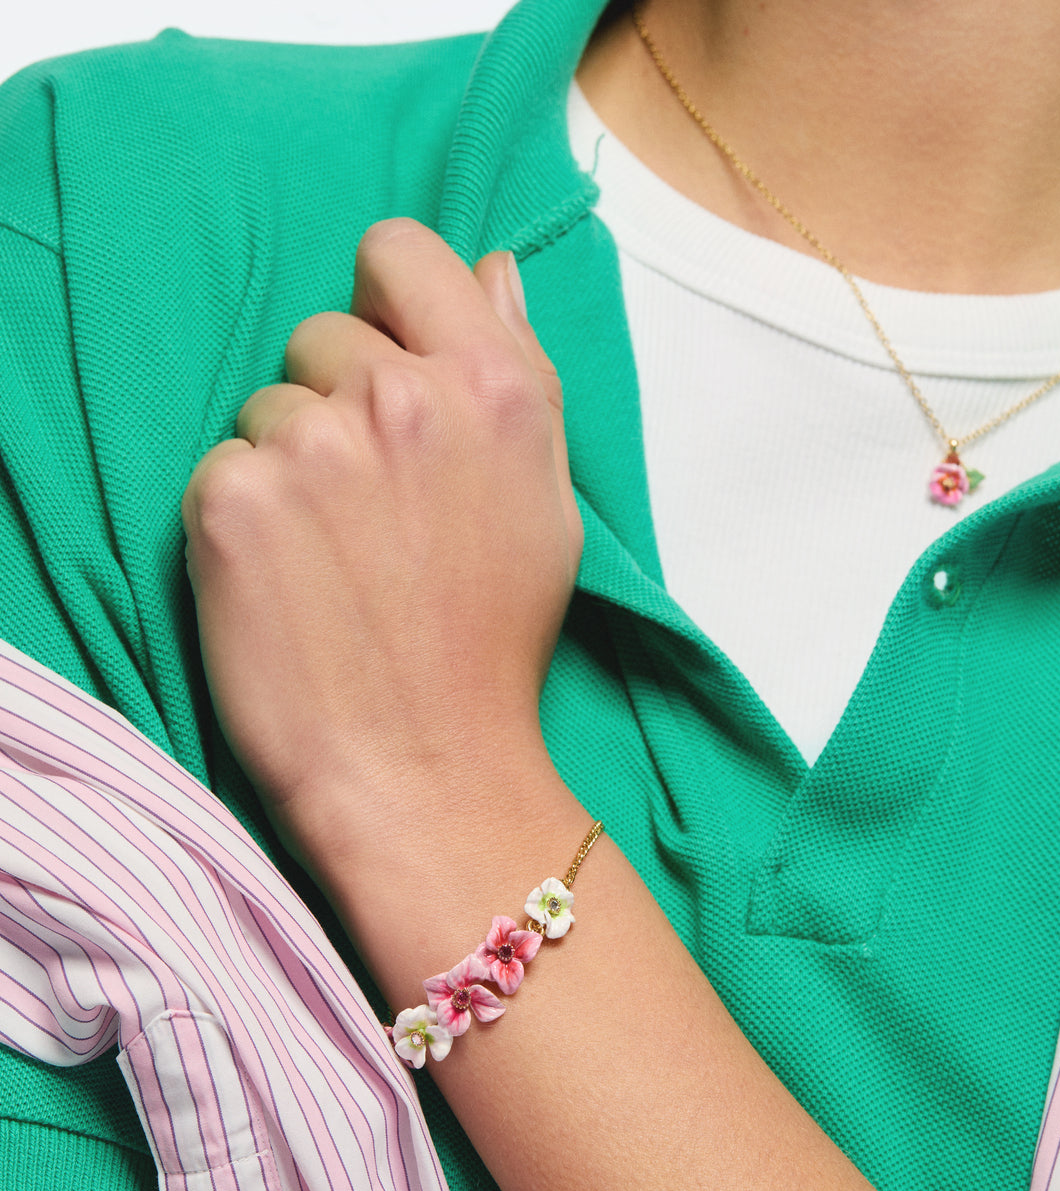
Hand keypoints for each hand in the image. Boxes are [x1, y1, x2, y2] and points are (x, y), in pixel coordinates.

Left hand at [181, 218, 581, 866]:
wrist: (427, 773)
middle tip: (369, 510)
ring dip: (287, 468)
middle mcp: (404, 399)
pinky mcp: (235, 500)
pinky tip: (285, 587)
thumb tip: (492, 272)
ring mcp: (313, 446)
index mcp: (494, 386)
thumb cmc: (491, 649)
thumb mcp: (544, 503)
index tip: (388, 368)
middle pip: (322, 334)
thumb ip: (517, 372)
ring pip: (266, 408)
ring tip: (331, 562)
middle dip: (336, 403)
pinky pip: (220, 470)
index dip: (387, 306)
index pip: (399, 252)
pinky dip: (240, 522)